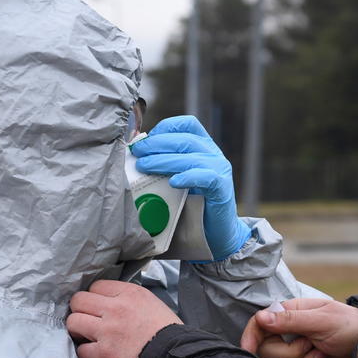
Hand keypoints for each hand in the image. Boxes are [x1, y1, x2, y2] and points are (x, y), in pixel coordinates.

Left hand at [67, 280, 181, 357]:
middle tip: (88, 322)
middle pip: (79, 300)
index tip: (98, 308)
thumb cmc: (170, 335)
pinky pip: (81, 350)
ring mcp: (107, 331)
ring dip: (78, 331)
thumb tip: (113, 304)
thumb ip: (130, 301)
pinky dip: (87, 354)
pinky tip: (97, 356)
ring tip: (89, 338)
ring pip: (74, 322)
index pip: (96, 286)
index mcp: (130, 294)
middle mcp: (116, 308)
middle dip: (81, 311)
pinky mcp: (103, 354)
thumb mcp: (153, 305)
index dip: (95, 298)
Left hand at [130, 115, 251, 260]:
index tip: (145, 139)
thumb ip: (163, 165)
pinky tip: (173, 182)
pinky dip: (187, 177)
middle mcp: (214, 154)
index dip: (165, 128)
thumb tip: (135, 153)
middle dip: (157, 144)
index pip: (187, 124)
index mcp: (204, 147)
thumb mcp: (176, 179)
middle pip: (185, 139)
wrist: (215, 233)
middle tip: (137, 153)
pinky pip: (205, 177)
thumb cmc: (191, 206)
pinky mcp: (222, 188)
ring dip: (164, 160)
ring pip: (191, 157)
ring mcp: (220, 170)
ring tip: (144, 167)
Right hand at [241, 298, 357, 357]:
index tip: (247, 350)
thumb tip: (260, 317)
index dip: (251, 335)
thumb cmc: (349, 325)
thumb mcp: (321, 320)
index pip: (259, 323)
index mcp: (291, 313)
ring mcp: (297, 351)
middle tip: (312, 344)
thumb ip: (291, 320)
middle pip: (268, 349)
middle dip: (291, 351)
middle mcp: (289, 332)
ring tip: (322, 354)